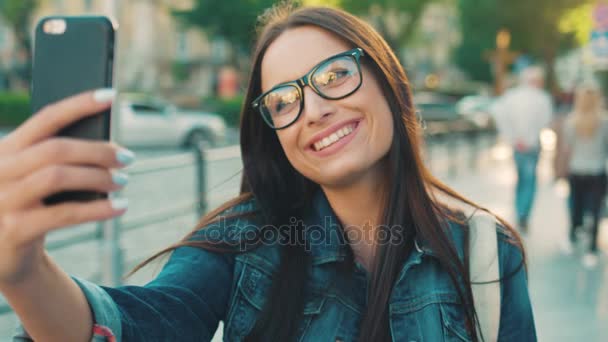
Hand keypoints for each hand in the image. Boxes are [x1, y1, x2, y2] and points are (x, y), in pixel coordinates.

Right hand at [0, 89, 133, 285]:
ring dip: (99, 177)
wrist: (2, 255)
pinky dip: (99, 209)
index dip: (79, 104)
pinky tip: (120, 207)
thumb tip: (109, 147)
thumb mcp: (32, 178)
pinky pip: (65, 214)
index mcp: (5, 150)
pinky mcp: (14, 230)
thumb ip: (57, 160)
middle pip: (56, 149)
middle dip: (98, 151)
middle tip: (128, 158)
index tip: (111, 96)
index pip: (45, 118)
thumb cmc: (27, 208)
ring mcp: (2, 201)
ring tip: (123, 181)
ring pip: (58, 177)